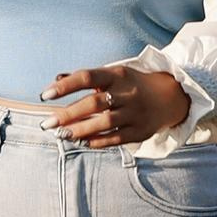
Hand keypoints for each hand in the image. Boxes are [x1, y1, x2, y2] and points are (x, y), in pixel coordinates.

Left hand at [46, 61, 193, 149]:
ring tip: (61, 135)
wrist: (171, 96)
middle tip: (47, 124)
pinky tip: (81, 142)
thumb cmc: (132, 84)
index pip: (87, 77)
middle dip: (67, 114)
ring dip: (79, 130)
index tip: (45, 96)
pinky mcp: (140, 131)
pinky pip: (115, 138)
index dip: (65, 86)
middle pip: (94, 103)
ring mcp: (136, 113)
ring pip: (104, 123)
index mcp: (117, 74)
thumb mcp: (113, 74)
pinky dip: (97, 141)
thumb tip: (56, 79)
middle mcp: (127, 93)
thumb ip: (86, 78)